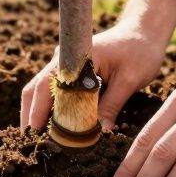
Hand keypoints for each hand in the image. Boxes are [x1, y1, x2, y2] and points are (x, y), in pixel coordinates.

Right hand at [20, 22, 166, 131]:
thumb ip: (111, 106)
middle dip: (30, 116)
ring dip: (38, 114)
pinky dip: (51, 109)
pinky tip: (55, 128)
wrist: (145, 31)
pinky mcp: (71, 71)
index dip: (37, 112)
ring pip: (41, 91)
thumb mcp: (129, 80)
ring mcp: (65, 65)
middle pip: (35, 89)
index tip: (35, 135)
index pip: (46, 86)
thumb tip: (99, 134)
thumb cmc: (140, 51)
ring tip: (40, 141)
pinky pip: (54, 91)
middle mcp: (64, 59)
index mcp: (74, 57)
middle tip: (31, 145)